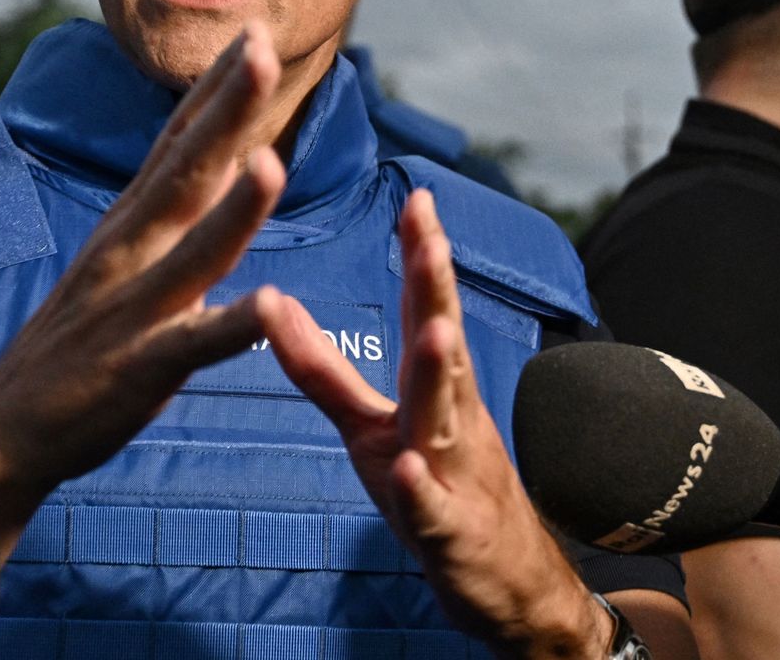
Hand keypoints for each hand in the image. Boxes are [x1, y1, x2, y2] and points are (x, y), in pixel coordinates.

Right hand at [0, 24, 287, 556]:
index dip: (215, 89)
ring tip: (271, 164)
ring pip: (191, 251)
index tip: (254, 32)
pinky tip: (267, 308)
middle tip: (263, 47)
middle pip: (184, 171)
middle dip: (225, 110)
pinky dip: (229, 326)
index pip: (176, 142)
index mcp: (127, 228)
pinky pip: (188, 346)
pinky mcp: (136, 370)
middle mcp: (126, 254)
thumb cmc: (73, 354)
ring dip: (233, 210)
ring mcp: (130, 310)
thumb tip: (228, 168)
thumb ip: (171, 220)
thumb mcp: (121, 267)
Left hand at [256, 190, 611, 659]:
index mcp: (435, 388)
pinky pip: (433, 512)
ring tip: (434, 335)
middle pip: (443, 345)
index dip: (422, 254)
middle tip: (429, 236)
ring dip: (440, 376)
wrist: (506, 583)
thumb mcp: (371, 425)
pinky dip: (423, 492)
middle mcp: (452, 419)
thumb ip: (324, 369)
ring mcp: (454, 474)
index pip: (427, 309)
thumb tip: (272, 305)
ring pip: (447, 419)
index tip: (416, 196)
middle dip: (436, 290)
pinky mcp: (450, 534)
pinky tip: (412, 472)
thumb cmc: (435, 486)